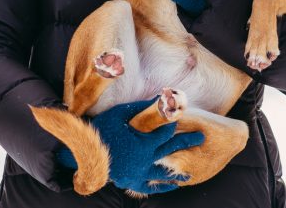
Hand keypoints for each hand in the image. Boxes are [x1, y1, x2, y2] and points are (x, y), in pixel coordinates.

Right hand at [56, 98, 204, 194]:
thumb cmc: (102, 129)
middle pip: (170, 149)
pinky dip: (161, 188)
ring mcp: (139, 172)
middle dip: (186, 142)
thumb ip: (141, 107)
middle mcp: (145, 159)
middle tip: (201, 138)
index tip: (180, 117)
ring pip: (163, 173)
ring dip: (177, 173)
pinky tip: (171, 187)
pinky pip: (149, 187)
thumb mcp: (120, 114)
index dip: (172, 124)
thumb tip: (159, 97)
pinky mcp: (131, 181)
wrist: (84, 151)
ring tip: (189, 174)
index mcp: (144, 142)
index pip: (165, 132)